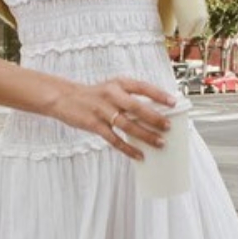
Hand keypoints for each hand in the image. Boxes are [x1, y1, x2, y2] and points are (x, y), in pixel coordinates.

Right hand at [50, 76, 175, 159]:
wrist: (64, 97)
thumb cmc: (93, 95)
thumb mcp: (111, 88)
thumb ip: (129, 97)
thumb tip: (153, 112)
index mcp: (118, 83)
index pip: (142, 87)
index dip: (159, 94)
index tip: (173, 102)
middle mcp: (111, 95)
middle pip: (137, 107)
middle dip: (154, 118)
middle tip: (168, 127)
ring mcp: (102, 110)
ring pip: (128, 125)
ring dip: (145, 135)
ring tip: (160, 142)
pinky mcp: (94, 125)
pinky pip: (114, 139)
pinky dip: (128, 148)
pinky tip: (139, 155)